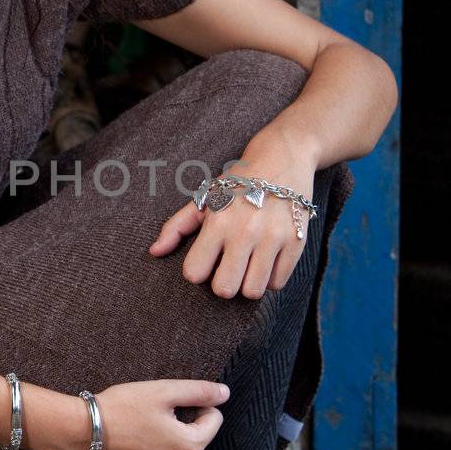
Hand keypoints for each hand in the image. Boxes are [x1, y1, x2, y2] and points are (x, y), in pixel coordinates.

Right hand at [93, 379, 229, 449]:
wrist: (81, 433)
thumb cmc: (122, 408)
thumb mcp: (163, 391)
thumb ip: (199, 392)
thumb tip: (224, 394)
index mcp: (189, 446)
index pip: (214, 421)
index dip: (198, 405)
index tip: (173, 400)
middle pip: (193, 439)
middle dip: (180, 424)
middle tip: (152, 412)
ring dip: (164, 440)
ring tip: (138, 427)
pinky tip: (130, 442)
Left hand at [147, 136, 317, 299]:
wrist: (282, 158)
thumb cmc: (238, 182)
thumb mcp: (205, 198)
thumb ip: (176, 226)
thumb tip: (154, 252)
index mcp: (218, 222)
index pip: (194, 272)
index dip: (197, 271)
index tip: (205, 261)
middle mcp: (245, 232)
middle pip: (225, 289)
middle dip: (222, 284)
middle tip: (227, 269)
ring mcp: (273, 238)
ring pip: (253, 291)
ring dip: (246, 284)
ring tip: (247, 266)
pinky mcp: (296, 243)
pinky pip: (277, 284)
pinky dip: (269, 279)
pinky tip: (265, 262)